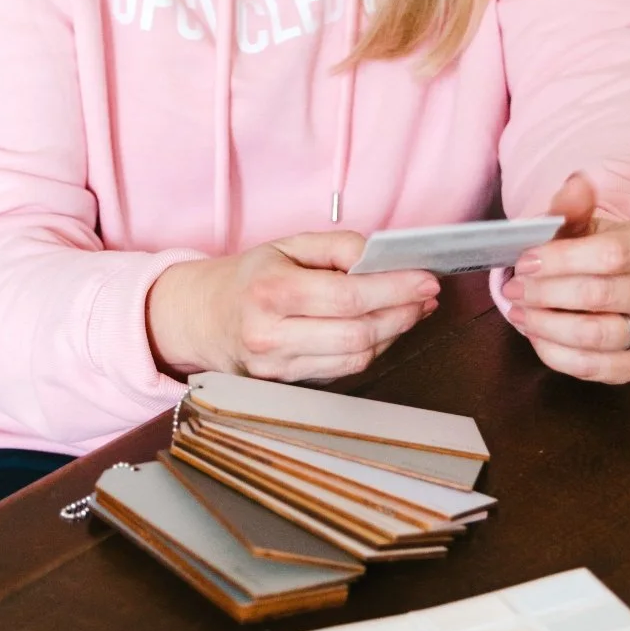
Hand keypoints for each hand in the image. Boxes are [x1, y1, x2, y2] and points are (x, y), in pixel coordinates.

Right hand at [146, 232, 438, 383]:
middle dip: (402, 314)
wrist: (201, 317)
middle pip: (357, 334)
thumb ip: (337, 247)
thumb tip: (382, 259)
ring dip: (393, 334)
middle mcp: (271, 335)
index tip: (428, 280)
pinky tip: (383, 329)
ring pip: (355, 359)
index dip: (395, 290)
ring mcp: (277, 368)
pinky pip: (342, 371)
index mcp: (270, 292)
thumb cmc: (250, 276)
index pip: (348, 297)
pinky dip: (371, 349)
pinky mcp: (285, 385)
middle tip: (427, 296)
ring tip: (412, 310)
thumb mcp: (287, 245)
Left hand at [500, 174, 629, 384]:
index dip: (562, 260)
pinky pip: (593, 367)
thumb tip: (574, 186)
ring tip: (519, 312)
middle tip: (513, 288)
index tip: (524, 261)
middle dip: (546, 293)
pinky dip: (556, 353)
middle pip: (600, 295)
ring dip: (547, 325)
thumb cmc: (595, 251)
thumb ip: (573, 207)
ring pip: (596, 336)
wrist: (617, 281)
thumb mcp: (583, 223)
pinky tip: (535, 335)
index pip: (611, 255)